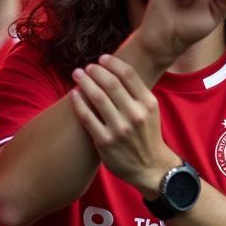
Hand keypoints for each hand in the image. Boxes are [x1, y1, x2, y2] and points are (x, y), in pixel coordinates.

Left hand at [69, 53, 176, 192]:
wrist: (150, 167)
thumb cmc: (147, 135)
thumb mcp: (150, 111)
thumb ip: (136, 93)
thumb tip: (115, 70)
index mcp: (148, 103)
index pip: (129, 74)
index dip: (112, 63)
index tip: (102, 58)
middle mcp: (135, 114)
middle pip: (111, 83)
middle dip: (95, 71)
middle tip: (86, 66)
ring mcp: (120, 129)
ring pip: (97, 98)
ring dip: (85, 82)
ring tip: (77, 75)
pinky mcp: (105, 142)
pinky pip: (87, 117)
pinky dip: (79, 103)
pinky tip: (74, 95)